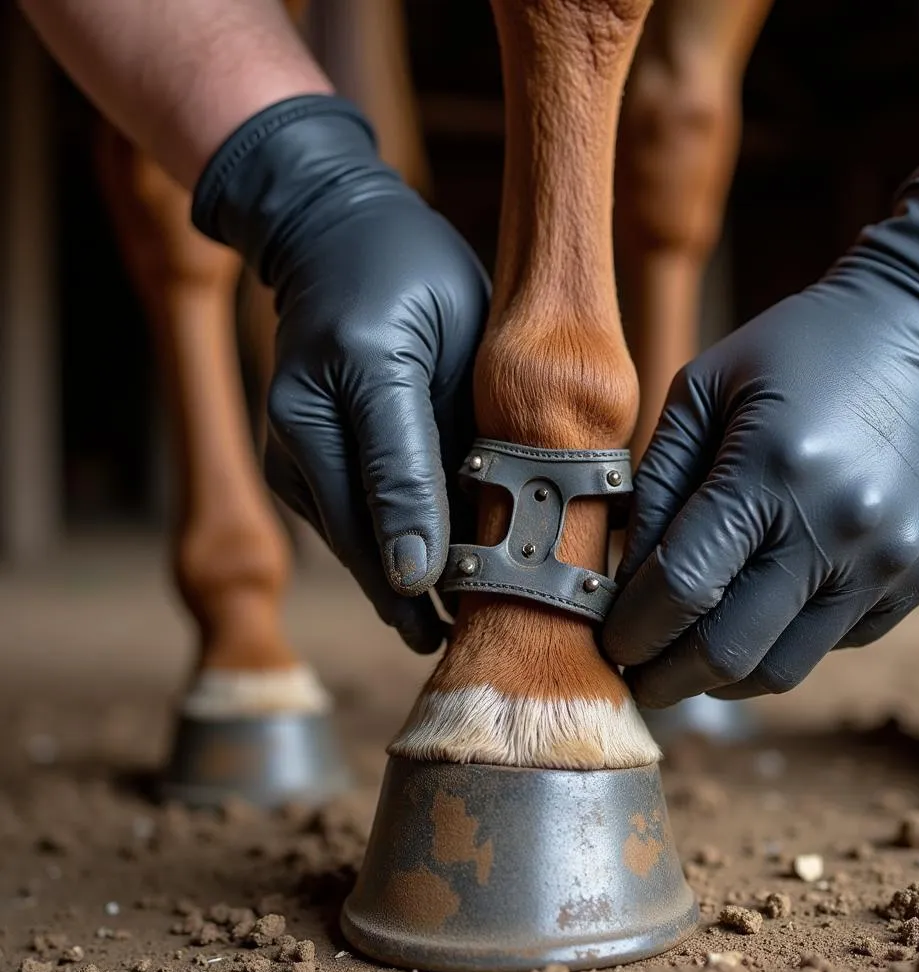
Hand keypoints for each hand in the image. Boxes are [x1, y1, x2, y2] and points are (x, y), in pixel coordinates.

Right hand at [193, 96, 489, 652]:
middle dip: (423, 598)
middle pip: (365, 544)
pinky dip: (393, 551)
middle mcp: (300, 425)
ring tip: (473, 611)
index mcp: (351, 376)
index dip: (433, 567)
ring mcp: (287, 452)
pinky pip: (349, 531)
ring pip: (357, 550)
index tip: (463, 627)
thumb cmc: (412, 276)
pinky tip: (440, 565)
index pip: (398, 493)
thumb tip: (429, 555)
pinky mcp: (291, 469)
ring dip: (411, 582)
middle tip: (484, 636)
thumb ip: (443, 435)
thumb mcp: (455, 330)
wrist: (333, 240)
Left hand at [603, 162, 918, 704]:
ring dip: (720, 677)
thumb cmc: (794, 351)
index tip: (606, 644)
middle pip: (730, 653)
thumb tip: (621, 578)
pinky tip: (756, 608)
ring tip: (685, 655)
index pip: (682, 586)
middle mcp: (839, 528)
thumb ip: (655, 486)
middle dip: (666, 679)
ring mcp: (887, 561)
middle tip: (635, 676)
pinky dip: (779, 641)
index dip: (631, 630)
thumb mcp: (701, 392)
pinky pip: (829, 643)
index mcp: (772, 469)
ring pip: (782, 668)